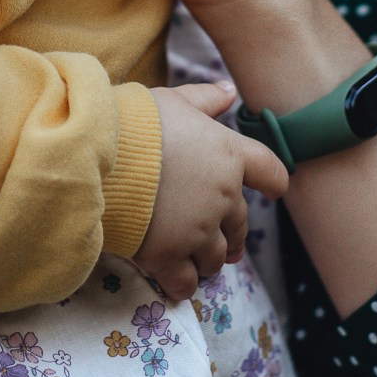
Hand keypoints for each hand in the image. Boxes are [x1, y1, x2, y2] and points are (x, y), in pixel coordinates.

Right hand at [133, 80, 289, 299]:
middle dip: (234, 235)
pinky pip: (186, 282)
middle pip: (240, 225)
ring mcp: (197, 230)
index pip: (269, 170)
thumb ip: (206, 99)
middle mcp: (222, 197)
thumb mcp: (175, 100)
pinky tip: (178, 284)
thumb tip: (229, 91)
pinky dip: (184, 285)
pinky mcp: (168, 256)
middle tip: (227, 243)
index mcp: (229, 156)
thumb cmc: (138, 120)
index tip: (275, 190)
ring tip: (198, 261)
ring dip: (209, 260)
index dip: (274, 181)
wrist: (100, 154)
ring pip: (215, 257)